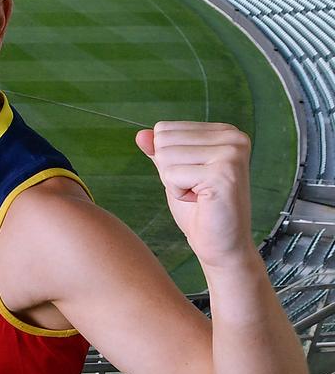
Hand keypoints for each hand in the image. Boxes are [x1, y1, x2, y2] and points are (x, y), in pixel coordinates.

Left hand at [135, 122, 251, 267]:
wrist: (220, 244)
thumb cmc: (198, 209)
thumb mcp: (174, 173)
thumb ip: (159, 151)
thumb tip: (141, 135)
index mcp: (224, 131)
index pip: (164, 129)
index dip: (168, 159)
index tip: (193, 177)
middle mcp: (232, 137)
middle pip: (163, 140)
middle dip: (170, 170)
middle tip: (196, 189)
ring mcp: (231, 154)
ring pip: (165, 156)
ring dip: (174, 182)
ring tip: (200, 195)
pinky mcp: (223, 173)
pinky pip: (171, 175)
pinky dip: (178, 193)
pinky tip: (202, 201)